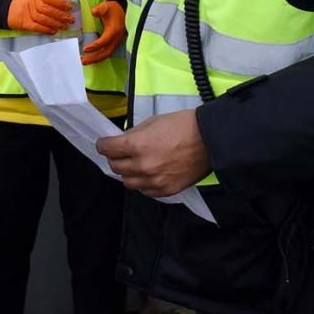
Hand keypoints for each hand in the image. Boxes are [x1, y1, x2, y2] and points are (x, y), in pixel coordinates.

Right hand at [7, 0, 73, 34]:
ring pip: (45, 20)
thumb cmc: (23, 2)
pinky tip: (53, 31)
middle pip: (49, 10)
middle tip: (70, 19)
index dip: (61, 3)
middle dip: (61, 15)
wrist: (7, 9)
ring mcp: (28, 14)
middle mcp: (33, 4)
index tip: (69, 7)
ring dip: (56, 24)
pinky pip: (37, 28)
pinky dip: (46, 30)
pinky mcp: (25, 24)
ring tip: (64, 26)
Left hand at [81, 0, 125, 64]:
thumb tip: (93, 12)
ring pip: (106, 54)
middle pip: (105, 52)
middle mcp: (116, 39)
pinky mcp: (115, 44)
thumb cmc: (114, 9)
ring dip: (96, 59)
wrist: (123, 12)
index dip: (94, 46)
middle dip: (94, 58)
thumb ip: (100, 9)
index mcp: (114, 30)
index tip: (84, 49)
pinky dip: (99, 57)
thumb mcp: (107, 6)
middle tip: (83, 61)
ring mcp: (116, 42)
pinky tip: (90, 58)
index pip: (104, 41)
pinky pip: (107, 53)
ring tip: (84, 61)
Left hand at [95, 109, 210, 197]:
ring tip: (134, 164)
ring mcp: (154, 180)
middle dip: (114, 158)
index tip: (104, 144)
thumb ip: (134, 135)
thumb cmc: (184, 126)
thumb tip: (122, 142)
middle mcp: (142, 165)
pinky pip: (144, 191)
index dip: (103, 145)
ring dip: (127, 172)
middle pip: (115, 166)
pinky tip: (147, 174)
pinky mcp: (166, 190)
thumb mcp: (152, 122)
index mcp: (136, 145)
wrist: (210, 140)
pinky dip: (142, 183)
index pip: (107, 149)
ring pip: (127, 182)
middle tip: (119, 153)